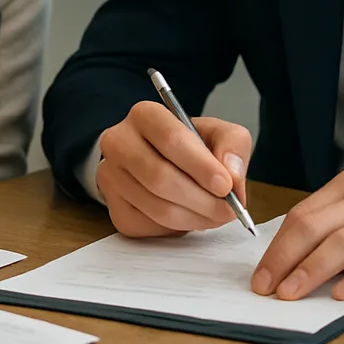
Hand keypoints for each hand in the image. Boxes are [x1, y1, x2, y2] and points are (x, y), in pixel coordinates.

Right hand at [95, 101, 251, 237]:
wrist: (160, 160)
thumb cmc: (190, 145)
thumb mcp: (217, 133)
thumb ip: (232, 145)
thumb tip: (232, 175)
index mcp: (145, 115)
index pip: (171, 139)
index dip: (201, 166)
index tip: (225, 185)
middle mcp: (119, 142)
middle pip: (160, 177)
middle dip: (202, 199)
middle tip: (228, 209)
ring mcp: (111, 176)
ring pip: (157, 207)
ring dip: (195, 217)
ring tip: (216, 214)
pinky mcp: (115, 207)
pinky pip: (150, 226)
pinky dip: (179, 228)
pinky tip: (192, 216)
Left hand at [251, 165, 343, 300]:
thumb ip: (339, 219)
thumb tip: (293, 254)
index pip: (303, 213)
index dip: (278, 246)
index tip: (261, 272)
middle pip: (316, 226)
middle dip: (285, 259)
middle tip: (266, 287)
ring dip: (312, 271)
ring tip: (291, 294)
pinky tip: (340, 294)